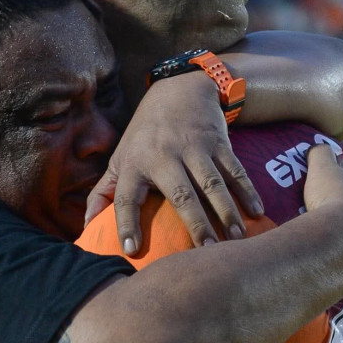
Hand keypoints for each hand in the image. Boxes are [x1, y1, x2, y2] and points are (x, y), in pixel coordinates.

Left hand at [86, 71, 263, 254]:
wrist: (179, 89)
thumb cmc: (145, 135)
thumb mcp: (120, 158)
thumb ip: (104, 192)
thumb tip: (86, 226)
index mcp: (135, 163)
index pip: (126, 197)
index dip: (126, 223)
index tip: (131, 250)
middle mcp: (163, 154)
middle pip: (180, 194)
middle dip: (195, 224)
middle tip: (207, 253)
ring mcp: (193, 147)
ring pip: (212, 183)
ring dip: (226, 212)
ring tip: (236, 239)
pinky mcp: (217, 141)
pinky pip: (235, 169)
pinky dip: (247, 191)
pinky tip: (256, 212)